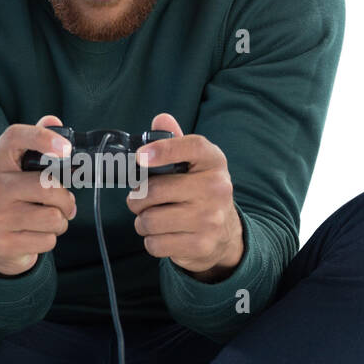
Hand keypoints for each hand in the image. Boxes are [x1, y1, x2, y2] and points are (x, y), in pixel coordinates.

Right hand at [0, 114, 76, 274]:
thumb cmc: (8, 201)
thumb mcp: (14, 171)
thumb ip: (34, 146)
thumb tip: (54, 121)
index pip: (14, 136)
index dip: (43, 138)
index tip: (66, 149)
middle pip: (47, 185)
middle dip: (65, 199)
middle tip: (64, 204)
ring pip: (52, 216)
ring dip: (60, 222)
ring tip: (47, 221)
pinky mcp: (2, 244)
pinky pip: (47, 240)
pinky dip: (49, 239)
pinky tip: (34, 236)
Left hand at [126, 112, 244, 281]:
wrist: (225, 233)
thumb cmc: (200, 192)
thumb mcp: (193, 164)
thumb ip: (174, 142)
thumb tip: (160, 119)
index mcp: (214, 162)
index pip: (191, 147)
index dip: (162, 150)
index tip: (140, 157)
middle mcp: (216, 188)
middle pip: (154, 190)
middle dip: (138, 198)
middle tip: (141, 199)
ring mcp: (210, 219)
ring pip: (149, 219)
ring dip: (142, 221)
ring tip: (153, 218)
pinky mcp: (200, 244)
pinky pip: (155, 243)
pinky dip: (151, 240)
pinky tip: (163, 234)